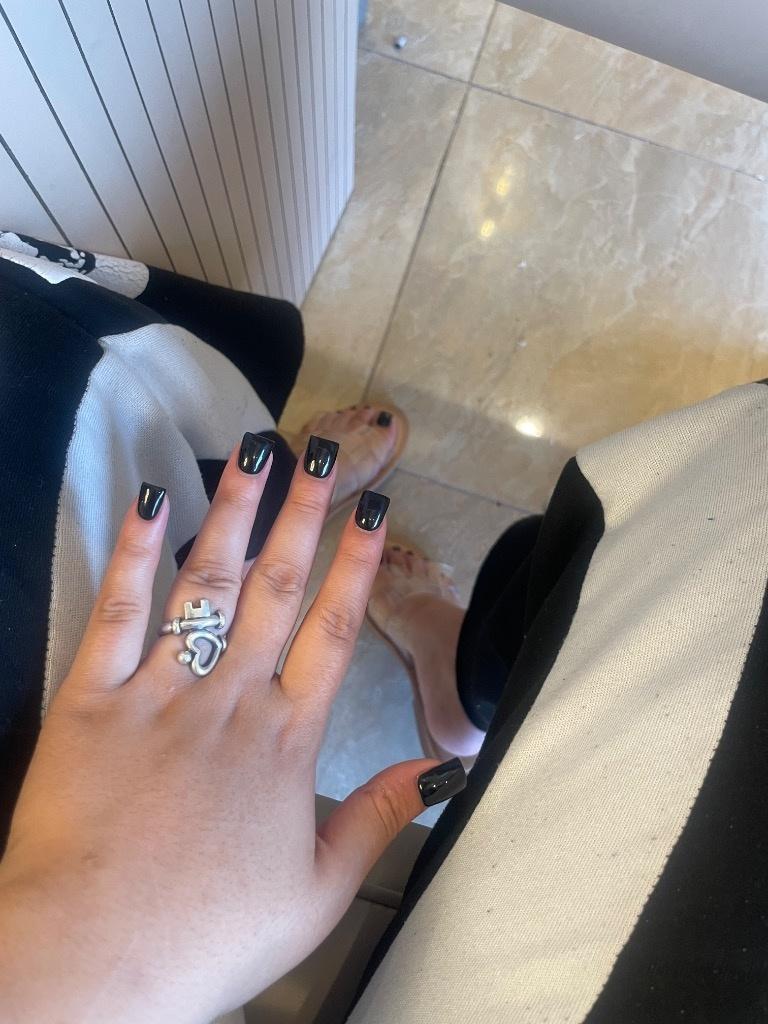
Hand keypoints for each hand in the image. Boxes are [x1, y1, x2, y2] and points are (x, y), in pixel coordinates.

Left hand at [0, 439, 442, 1022]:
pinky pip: (118, 615)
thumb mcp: (318, 893)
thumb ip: (380, 819)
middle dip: (303, 514)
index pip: (333, 633)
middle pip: (278, 590)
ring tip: (256, 450)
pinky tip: (152, 502)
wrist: (91, 964)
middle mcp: (229, 701)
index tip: (373, 511)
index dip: (355, 567)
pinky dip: (135, 555)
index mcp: (286, 742)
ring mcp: (159, 695)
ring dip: (234, 514)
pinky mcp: (91, 701)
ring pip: (207, 586)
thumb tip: (444, 770)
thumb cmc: (209, 936)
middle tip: (322, 451)